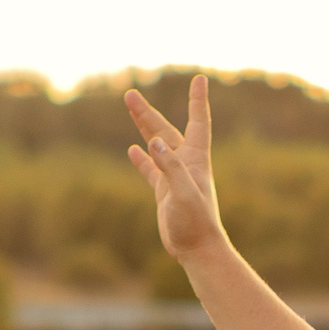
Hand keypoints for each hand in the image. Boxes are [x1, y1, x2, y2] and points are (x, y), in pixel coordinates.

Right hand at [126, 76, 224, 263]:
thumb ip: (170, 167)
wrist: (197, 250)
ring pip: (156, 144)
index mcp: (195, 160)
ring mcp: (174, 177)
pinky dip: (142, 159)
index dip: (197, 100)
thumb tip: (154, 143)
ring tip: (130, 108)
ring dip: (144, 127)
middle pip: (165, 130)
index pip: (198, 122)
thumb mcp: (183, 193)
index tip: (200, 79)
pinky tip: (132, 150)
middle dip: (148, 113)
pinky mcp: (165, 192)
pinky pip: (151, 170)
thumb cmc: (195, 223)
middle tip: (129, 94)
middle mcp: (185, 164)